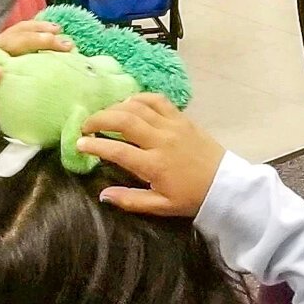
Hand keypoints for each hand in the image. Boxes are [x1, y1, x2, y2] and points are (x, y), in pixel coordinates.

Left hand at [0, 20, 72, 122]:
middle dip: (43, 38)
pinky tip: (52, 29)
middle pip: (18, 36)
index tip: (46, 48)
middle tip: (66, 45)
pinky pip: (21, 31)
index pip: (5, 48)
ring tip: (61, 31)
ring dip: (41, 28)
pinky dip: (37, 27)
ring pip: (20, 30)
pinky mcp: (4, 43)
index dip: (30, 45)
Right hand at [77, 94, 224, 216]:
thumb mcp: (161, 206)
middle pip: (124, 120)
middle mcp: (161, 141)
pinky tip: (129, 102)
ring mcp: (172, 126)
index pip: (117, 151)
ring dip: (116, 107)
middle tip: (86, 126)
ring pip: (139, 107)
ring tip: (104, 115)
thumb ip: (130, 200)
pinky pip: (158, 100)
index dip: (95, 145)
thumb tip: (103, 195)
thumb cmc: (191, 197)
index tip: (79, 144)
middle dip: (99, 119)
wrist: (224, 183)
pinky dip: (140, 97)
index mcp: (154, 165)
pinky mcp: (182, 118)